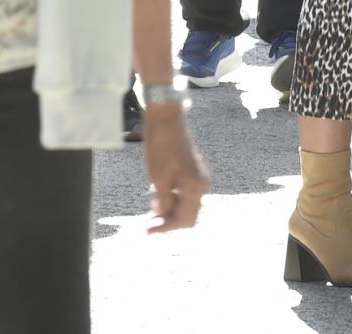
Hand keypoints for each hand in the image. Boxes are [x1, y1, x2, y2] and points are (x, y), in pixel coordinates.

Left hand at [140, 106, 209, 231]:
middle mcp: (202, 184)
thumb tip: (163, 217)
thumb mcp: (158, 177)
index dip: (166, 228)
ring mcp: (199, 177)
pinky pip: (186, 193)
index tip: (149, 231)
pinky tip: (158, 200)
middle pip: (188, 215)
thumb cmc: (160, 146)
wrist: (165, 119)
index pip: (185, 220)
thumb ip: (163, 201)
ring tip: (151, 213)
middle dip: (169, 221)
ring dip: (171, 211)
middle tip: (149, 224)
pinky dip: (174, 199)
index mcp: (195, 187)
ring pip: (187, 204)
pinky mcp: (193, 171)